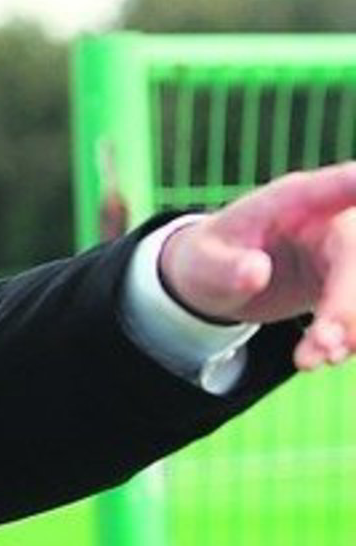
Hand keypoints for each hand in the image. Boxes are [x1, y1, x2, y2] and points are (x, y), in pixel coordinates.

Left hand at [158, 161, 355, 369]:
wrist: (218, 280)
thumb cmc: (208, 259)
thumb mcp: (203, 263)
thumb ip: (227, 267)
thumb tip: (255, 271)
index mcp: (289, 201)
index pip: (330, 187)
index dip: (352, 185)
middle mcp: (326, 220)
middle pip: (353, 253)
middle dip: (347, 303)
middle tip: (327, 346)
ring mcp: (341, 251)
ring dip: (349, 327)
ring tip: (313, 360)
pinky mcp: (347, 281)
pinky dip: (348, 335)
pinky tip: (323, 356)